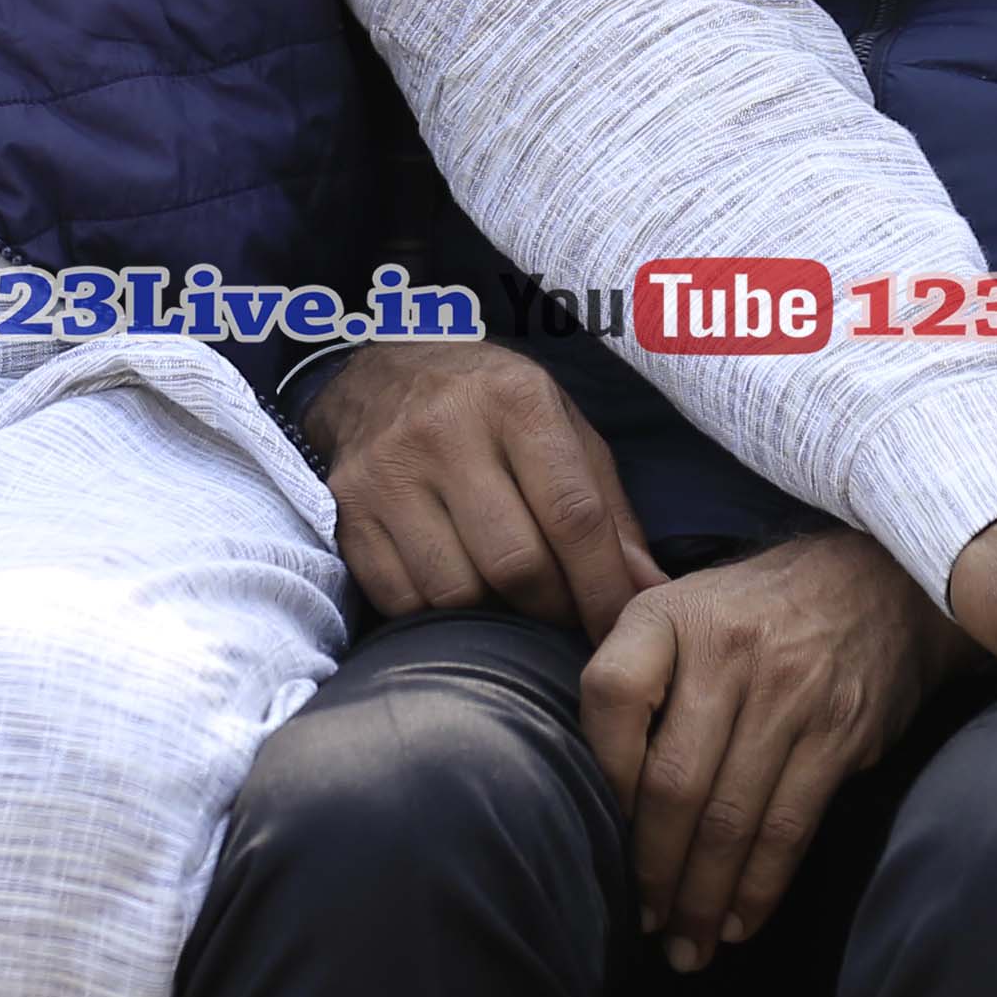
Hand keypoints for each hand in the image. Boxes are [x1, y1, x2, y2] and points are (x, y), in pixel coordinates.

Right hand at [294, 338, 661, 638]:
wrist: (378, 372)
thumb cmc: (489, 405)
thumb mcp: (560, 426)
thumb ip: (608, 506)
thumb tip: (649, 586)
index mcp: (515, 401)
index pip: (573, 515)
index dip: (603, 585)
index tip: (619, 624)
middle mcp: (446, 431)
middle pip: (515, 563)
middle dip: (550, 607)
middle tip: (562, 614)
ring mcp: (388, 472)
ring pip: (455, 591)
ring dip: (492, 614)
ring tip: (507, 598)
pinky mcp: (347, 510)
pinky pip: (401, 598)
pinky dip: (437, 613)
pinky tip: (455, 587)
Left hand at [578, 528, 950, 965]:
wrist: (879, 585)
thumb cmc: (753, 613)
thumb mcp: (682, 607)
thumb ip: (632, 670)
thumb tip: (576, 772)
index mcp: (670, 616)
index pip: (610, 697)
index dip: (600, 775)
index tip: (595, 832)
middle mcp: (728, 651)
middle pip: (674, 782)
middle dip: (652, 870)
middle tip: (642, 922)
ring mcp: (790, 694)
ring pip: (731, 819)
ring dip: (702, 897)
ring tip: (685, 944)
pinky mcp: (840, 734)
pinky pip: (790, 828)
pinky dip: (760, 887)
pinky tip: (737, 922)